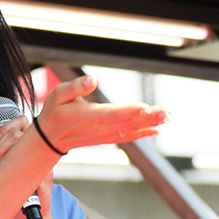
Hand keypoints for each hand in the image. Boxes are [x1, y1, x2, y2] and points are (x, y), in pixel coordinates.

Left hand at [0, 114, 54, 218]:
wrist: (27, 214)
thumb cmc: (16, 189)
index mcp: (31, 145)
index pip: (21, 121)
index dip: (5, 128)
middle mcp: (40, 151)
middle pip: (22, 129)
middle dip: (3, 141)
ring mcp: (45, 163)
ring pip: (25, 143)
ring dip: (6, 153)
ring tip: (2, 167)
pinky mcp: (46, 178)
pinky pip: (29, 166)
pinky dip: (14, 170)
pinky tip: (11, 178)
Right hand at [37, 75, 166, 151]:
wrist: (50, 139)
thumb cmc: (54, 112)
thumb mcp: (57, 95)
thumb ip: (75, 87)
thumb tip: (93, 79)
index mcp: (87, 116)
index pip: (112, 113)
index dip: (129, 111)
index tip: (145, 108)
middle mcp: (99, 128)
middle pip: (127, 123)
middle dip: (149, 117)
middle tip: (167, 112)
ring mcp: (105, 135)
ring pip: (131, 130)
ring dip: (151, 124)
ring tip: (168, 117)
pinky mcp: (108, 138)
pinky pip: (128, 138)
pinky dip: (144, 134)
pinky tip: (158, 130)